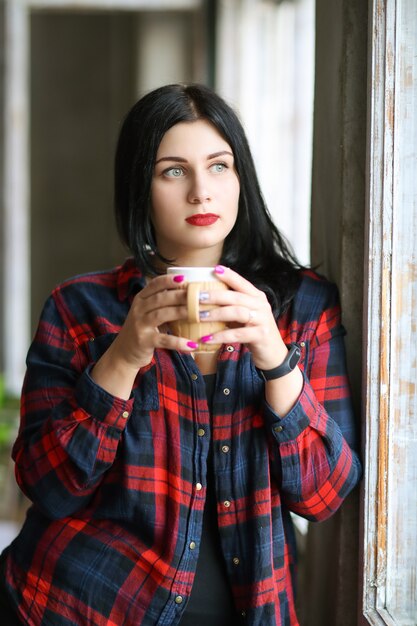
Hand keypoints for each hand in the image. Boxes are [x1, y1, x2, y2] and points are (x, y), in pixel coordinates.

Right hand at [91, 273, 195, 398]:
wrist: (123, 353)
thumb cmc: (142, 330)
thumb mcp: (147, 312)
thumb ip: (162, 303)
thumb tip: (189, 294)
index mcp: (140, 299)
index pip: (154, 284)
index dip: (168, 280)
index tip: (184, 278)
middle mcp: (138, 309)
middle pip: (160, 298)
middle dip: (180, 295)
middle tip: (199, 296)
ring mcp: (140, 325)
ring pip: (162, 314)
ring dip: (181, 312)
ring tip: (198, 314)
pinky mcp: (144, 341)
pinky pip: (164, 339)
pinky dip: (178, 342)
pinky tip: (192, 345)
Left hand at [198, 266, 288, 369]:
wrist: (273, 353)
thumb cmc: (253, 331)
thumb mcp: (245, 315)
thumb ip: (231, 305)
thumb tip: (205, 297)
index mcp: (257, 297)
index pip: (242, 283)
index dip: (229, 275)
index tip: (214, 269)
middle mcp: (261, 305)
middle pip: (236, 296)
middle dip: (215, 295)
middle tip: (197, 297)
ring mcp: (263, 320)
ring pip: (237, 312)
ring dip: (216, 314)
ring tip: (199, 316)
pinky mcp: (261, 335)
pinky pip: (238, 334)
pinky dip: (220, 336)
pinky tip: (207, 338)